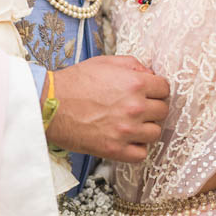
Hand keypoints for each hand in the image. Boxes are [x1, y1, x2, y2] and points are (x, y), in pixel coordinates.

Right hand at [45, 55, 168, 161]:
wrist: (50, 104)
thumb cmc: (75, 81)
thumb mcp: (105, 62)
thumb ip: (132, 65)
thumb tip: (150, 74)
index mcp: (135, 83)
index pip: (165, 88)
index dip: (157, 89)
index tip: (149, 92)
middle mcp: (135, 107)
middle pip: (163, 111)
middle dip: (153, 107)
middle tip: (139, 107)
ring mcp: (126, 131)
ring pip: (155, 133)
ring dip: (147, 128)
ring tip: (132, 123)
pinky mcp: (115, 150)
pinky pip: (141, 153)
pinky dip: (137, 147)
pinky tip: (127, 139)